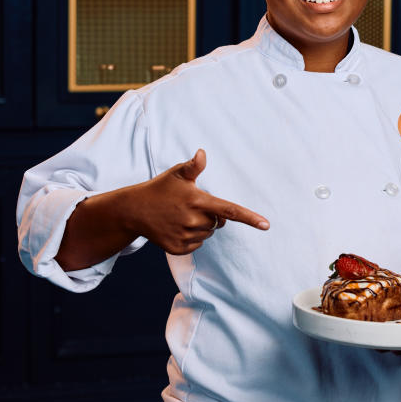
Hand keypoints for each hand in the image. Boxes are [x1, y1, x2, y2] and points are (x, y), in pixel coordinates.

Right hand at [126, 148, 269, 254]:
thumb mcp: (176, 174)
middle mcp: (192, 220)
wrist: (134, 210)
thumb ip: (193, 166)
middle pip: (218, 222)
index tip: (266, 225)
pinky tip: (177, 226)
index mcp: (197, 200)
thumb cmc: (160, 188)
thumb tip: (202, 153)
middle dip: (212, 215)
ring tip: (181, 215)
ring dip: (201, 226)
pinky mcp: (178, 248)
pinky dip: (192, 237)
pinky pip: (197, 244)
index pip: (229, 210)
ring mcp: (184, 236)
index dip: (249, 217)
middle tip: (192, 206)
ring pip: (208, 233)